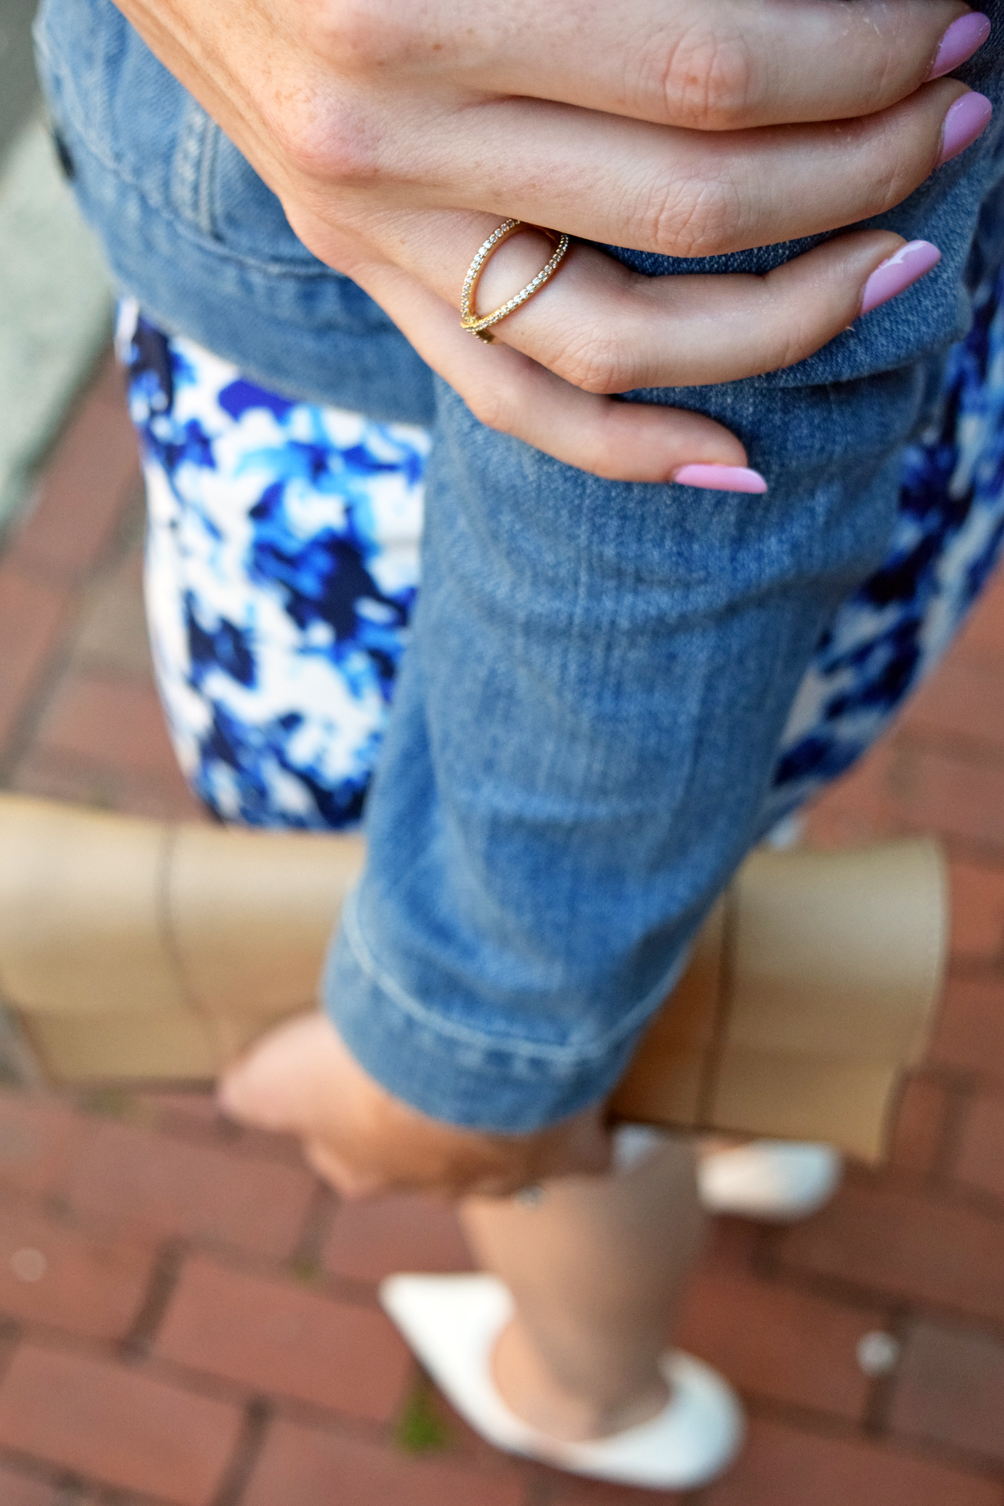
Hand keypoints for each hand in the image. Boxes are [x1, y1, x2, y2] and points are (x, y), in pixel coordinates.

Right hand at [111, 0, 990, 478]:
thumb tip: (797, 17)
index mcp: (420, 6)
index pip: (707, 69)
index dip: (857, 59)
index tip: (946, 27)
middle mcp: (393, 142)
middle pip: (689, 203)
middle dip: (860, 164)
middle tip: (953, 116)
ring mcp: (378, 236)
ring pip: (618, 339)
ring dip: (786, 314)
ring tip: (893, 261)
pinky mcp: (372, 283)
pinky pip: (511, 403)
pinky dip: (630, 448)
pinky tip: (739, 460)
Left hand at [218, 1012, 611, 1197]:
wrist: (470, 1055)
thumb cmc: (370, 1064)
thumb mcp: (278, 1073)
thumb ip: (252, 1086)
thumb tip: (231, 1095)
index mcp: (363, 1166)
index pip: (342, 1157)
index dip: (343, 1120)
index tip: (352, 1074)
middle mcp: (432, 1182)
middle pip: (422, 1157)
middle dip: (424, 1119)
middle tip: (430, 1060)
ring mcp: (505, 1173)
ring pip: (501, 1153)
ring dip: (502, 1118)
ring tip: (508, 1060)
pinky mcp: (571, 1155)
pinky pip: (586, 1155)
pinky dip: (590, 1136)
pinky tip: (590, 1107)